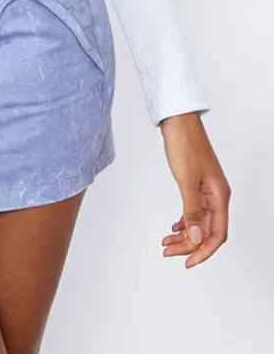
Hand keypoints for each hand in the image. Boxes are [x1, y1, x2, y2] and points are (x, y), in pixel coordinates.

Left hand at [159, 111, 230, 267]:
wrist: (178, 121)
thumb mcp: (187, 180)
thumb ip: (192, 211)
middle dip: (188, 245)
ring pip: (198, 222)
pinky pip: (193, 211)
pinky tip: (174, 227)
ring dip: (184, 234)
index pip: (217, 235)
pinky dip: (184, 221)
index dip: (203, 252)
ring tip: (166, 242)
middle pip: (206, 231)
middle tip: (167, 251)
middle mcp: (216, 195)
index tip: (188, 263)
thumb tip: (197, 239)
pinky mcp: (196, 184)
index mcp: (219, 196)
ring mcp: (206, 190)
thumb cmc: (185, 144)